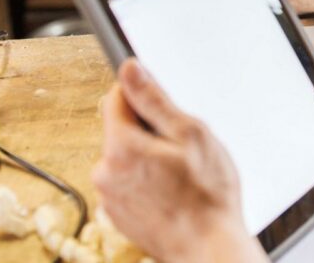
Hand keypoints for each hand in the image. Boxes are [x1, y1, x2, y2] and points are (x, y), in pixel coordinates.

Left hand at [93, 60, 267, 262]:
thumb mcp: (190, 134)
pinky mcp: (118, 215)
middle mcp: (105, 172)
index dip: (141, 95)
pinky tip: (174, 192)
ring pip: (126, 158)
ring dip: (149, 158)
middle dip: (149, 131)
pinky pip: (129, 183)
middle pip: (121, 130)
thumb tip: (130, 70)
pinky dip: (147, 182)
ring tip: (182, 175)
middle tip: (183, 148)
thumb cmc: (207, 196)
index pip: (115, 98)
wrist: (208, 249)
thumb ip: (154, 100)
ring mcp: (109, 197)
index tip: (163, 105)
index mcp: (120, 146)